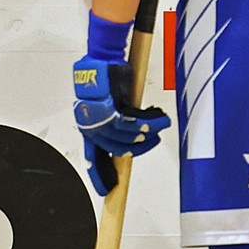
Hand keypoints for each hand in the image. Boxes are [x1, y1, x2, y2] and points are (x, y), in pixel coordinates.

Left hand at [72, 52, 169, 195]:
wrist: (103, 56)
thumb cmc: (106, 78)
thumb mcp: (109, 103)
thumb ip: (115, 122)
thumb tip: (132, 139)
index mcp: (87, 128)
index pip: (92, 157)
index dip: (100, 175)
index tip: (107, 191)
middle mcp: (90, 125)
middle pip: (117, 149)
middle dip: (139, 148)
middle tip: (153, 140)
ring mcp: (99, 116)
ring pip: (127, 136)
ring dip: (148, 133)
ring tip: (161, 126)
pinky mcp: (111, 105)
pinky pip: (133, 122)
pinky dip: (149, 122)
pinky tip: (159, 118)